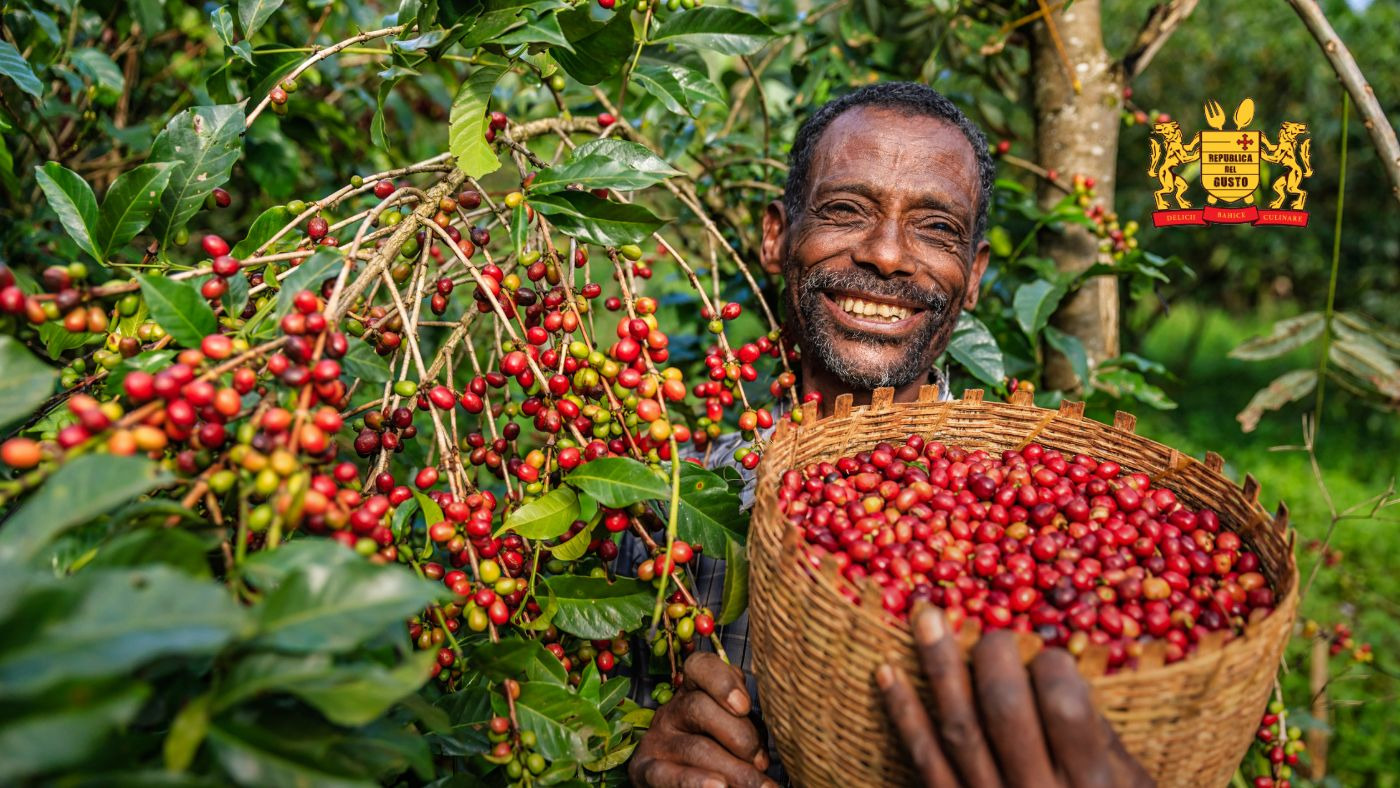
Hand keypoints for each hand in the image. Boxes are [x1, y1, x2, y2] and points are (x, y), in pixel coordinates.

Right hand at [629, 652, 774, 787]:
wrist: (687, 782)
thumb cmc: (721, 753)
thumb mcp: (734, 731)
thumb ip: (747, 727)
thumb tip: (774, 746)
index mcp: (694, 691)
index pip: (700, 667)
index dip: (722, 681)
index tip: (745, 706)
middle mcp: (671, 711)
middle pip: (699, 708)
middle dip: (739, 736)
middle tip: (763, 763)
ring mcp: (656, 741)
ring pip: (694, 747)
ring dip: (734, 770)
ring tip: (760, 787)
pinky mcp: (645, 770)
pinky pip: (667, 776)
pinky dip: (694, 782)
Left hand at [877, 607, 1153, 787]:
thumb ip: (1101, 738)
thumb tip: (1062, 671)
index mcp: (1088, 783)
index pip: (1065, 704)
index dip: (1052, 665)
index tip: (1047, 655)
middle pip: (1003, 707)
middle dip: (993, 655)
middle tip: (993, 634)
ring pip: (958, 726)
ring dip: (938, 666)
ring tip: (925, 617)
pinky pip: (924, 760)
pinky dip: (903, 713)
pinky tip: (888, 672)